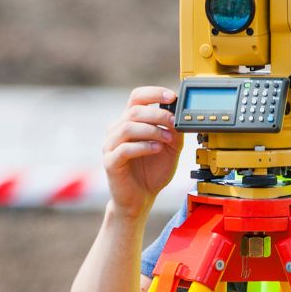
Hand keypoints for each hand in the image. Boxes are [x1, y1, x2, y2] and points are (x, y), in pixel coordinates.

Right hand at [102, 86, 182, 219]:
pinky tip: (157, 149)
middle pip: (134, 110)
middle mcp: (117, 130)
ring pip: (128, 127)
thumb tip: (180, 114)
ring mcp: (111, 146)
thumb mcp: (171, 148)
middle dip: (158, 114)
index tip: (171, 96)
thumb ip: (174, 131)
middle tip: (174, 122)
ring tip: (168, 139)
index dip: (153, 93)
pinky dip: (143, 147)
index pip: (136, 97)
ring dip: (152, 130)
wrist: (141, 199)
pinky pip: (124, 149)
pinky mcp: (110, 162)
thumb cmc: (152, 173)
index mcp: (130, 122)